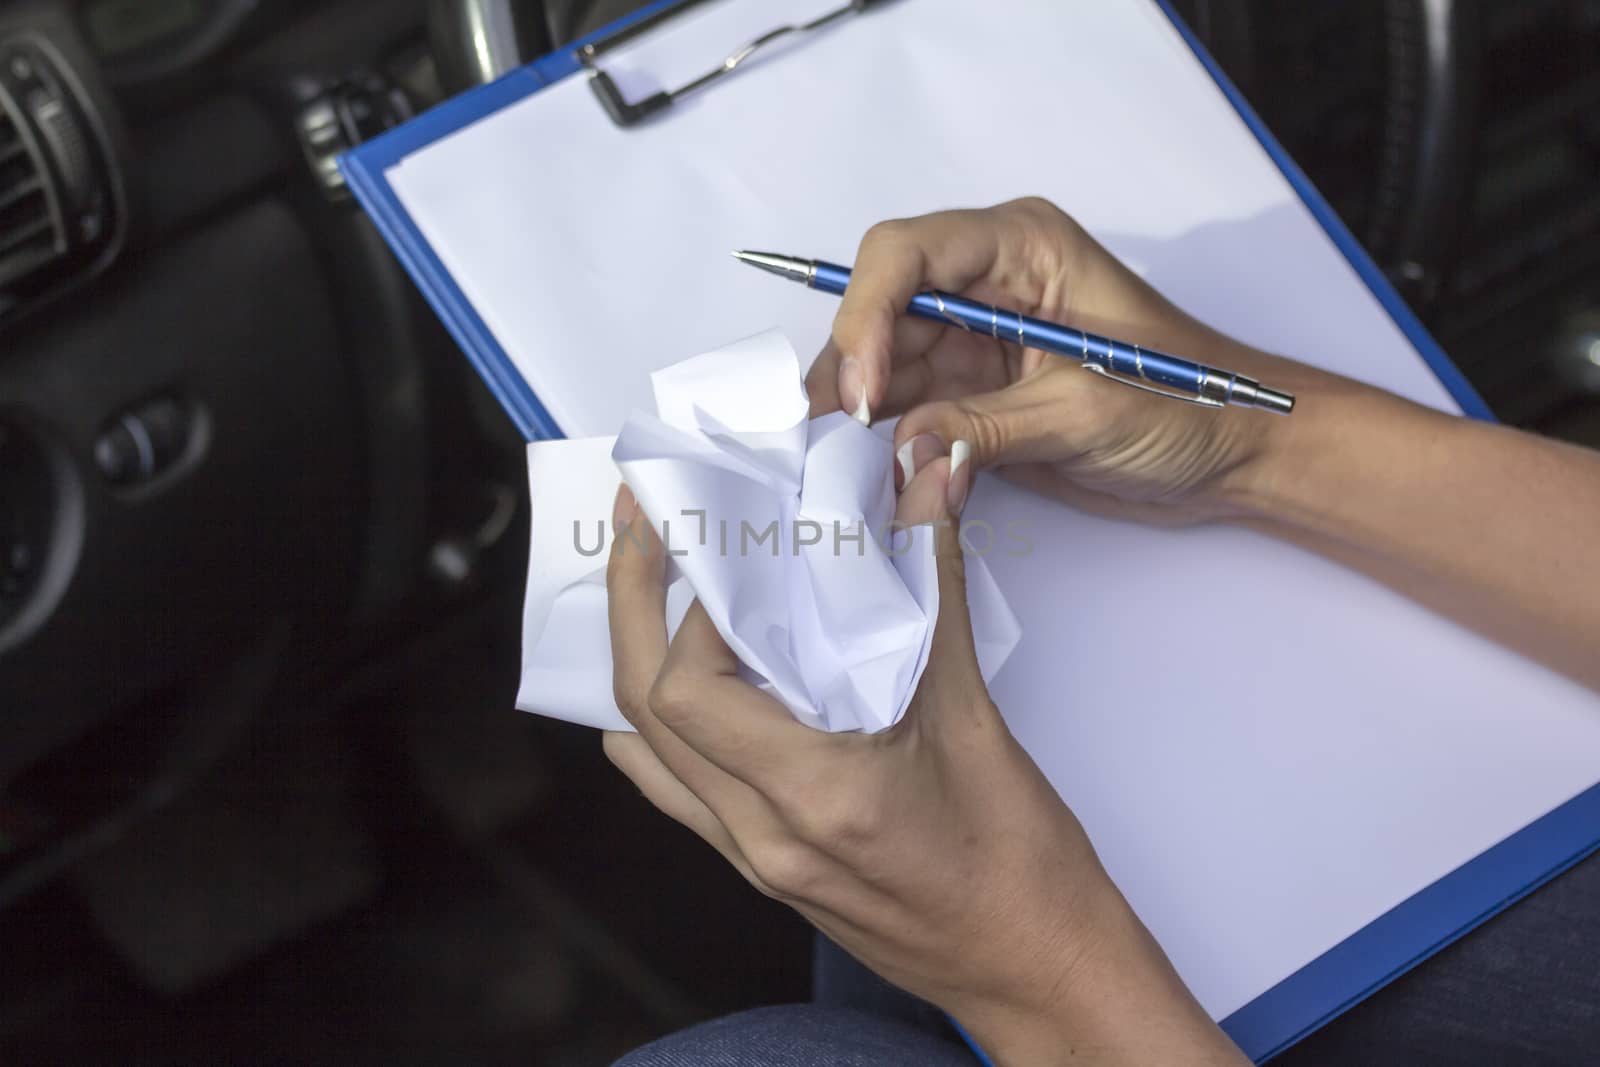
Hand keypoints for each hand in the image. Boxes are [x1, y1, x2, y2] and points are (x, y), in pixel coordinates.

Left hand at [602, 481, 1243, 1063]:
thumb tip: (934, 476)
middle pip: (642, 712)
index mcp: (812, 799)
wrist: (1041, 972)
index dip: (693, 607)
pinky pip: (678, 790)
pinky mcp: (765, 868)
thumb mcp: (978, 716)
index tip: (731, 546)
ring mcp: (755, 861)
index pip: (689, 690)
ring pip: (647, 752)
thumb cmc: (1023, 865)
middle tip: (643, 523)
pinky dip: (666, 723)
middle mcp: (762, 838)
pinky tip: (694, 676)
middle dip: (630, 606)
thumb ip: (939, 585)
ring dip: (636, 660)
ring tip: (655, 586)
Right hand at [807, 197, 1340, 526]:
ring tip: (838, 468)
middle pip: (881, 311)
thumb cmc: (1190, 405)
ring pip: (883, 366)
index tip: (862, 391)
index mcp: (1021, 247)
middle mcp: (986, 283)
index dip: (867, 313)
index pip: (906, 255)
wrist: (1234, 458)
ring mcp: (974, 340)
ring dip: (861, 415)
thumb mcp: (1085, 413)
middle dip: (852, 373)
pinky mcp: (972, 395)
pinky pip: (908, 412)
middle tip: (829, 440)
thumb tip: (902, 454)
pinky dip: (887, 445)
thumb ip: (986, 431)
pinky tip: (868, 476)